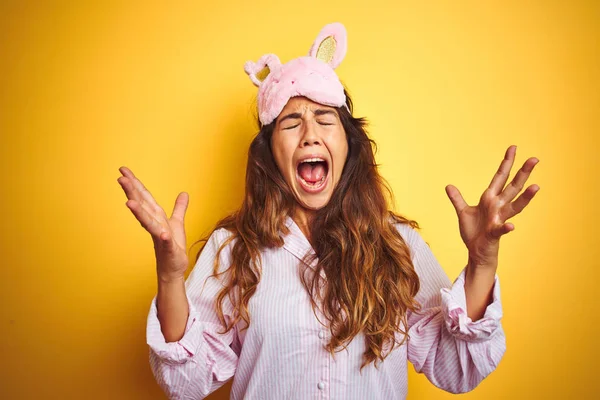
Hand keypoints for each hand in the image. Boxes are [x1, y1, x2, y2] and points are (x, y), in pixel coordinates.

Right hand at [117, 166, 189, 281]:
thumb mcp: (177, 223)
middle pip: (142, 205)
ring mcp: (160, 236)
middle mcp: (155, 224)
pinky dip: (164, 237)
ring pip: (148, 222)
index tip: (123, 170)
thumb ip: (179, 208)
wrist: (173, 268)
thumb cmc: (172, 246)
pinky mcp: (168, 248)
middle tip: (120, 178)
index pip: (144, 197)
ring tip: (129, 203)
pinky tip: (163, 234)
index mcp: (156, 216)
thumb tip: (184, 193)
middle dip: (132, 192)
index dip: (135, 183)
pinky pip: (166, 241)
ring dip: (139, 213)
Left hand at [445, 145, 539, 266]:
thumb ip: (457, 199)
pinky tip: (511, 225)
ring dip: (525, 197)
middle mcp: (498, 207)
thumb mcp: (463, 212)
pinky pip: (501, 230)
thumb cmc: (473, 232)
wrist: (476, 251)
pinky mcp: (495, 233)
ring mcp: (498, 220)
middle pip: (513, 187)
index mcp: (490, 199)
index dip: (506, 163)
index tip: (513, 148)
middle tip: (535, 159)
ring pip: (514, 206)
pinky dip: (506, 228)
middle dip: (523, 173)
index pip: (500, 177)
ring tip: (536, 186)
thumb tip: (448, 186)